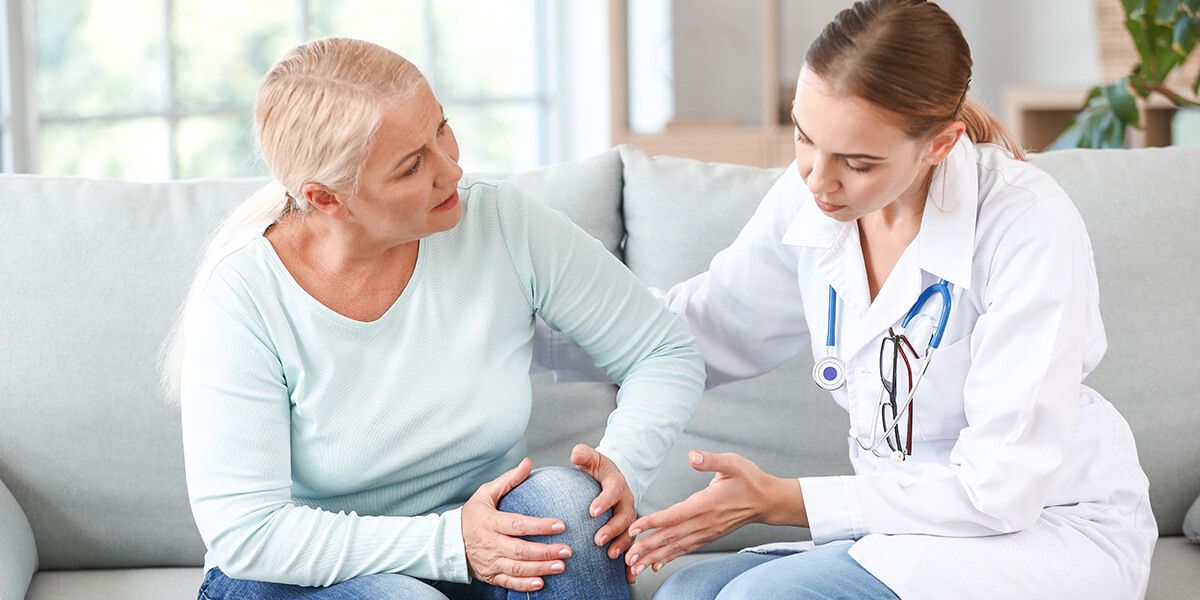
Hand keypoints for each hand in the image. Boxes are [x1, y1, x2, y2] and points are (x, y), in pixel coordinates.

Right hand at [462, 458, 573, 591]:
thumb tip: (527, 463)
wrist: (448, 543)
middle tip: (567, 550)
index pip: (517, 524)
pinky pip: (508, 583)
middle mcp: (490, 543)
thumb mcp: (485, 494)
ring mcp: (490, 562)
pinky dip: (524, 585)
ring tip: (561, 566)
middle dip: (545, 551)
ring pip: (517, 568)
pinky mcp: (490, 575)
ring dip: (540, 568)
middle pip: (520, 550)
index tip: (560, 525)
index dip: (539, 526)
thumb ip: (508, 480)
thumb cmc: (471, 515)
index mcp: (490, 522)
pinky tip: (541, 583)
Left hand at [570, 444, 637, 580]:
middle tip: (598, 540)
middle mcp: (627, 502)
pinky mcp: (629, 531)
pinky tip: (628, 576)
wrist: (612, 480)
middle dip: (613, 529)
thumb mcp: (591, 459)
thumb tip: (575, 453)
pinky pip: (633, 547)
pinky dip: (631, 561)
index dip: (604, 501)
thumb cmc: (598, 470)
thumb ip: (583, 455)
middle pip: (624, 517)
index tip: (591, 511)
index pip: (612, 491)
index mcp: (617, 484)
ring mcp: (630, 518)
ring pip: (631, 534)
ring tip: (611, 557)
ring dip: (623, 546)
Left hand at [624, 450, 804, 580]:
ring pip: (676, 547)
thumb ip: (711, 460)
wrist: (767, 501)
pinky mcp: (708, 536)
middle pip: (671, 537)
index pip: (675, 515)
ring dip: (654, 557)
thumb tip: (693, 455)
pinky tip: (655, 565)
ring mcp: (707, 532)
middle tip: (627, 557)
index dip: (654, 522)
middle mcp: (704, 522)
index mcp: (706, 503)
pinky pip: (685, 549)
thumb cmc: (749, 479)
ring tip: (634, 566)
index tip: (634, 529)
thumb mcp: (732, 463)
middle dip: (647, 547)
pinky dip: (669, 558)